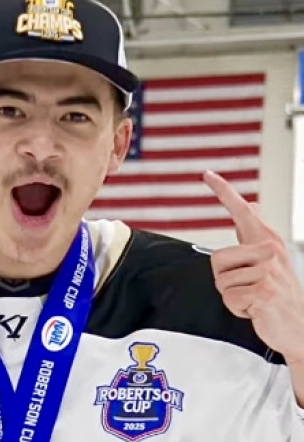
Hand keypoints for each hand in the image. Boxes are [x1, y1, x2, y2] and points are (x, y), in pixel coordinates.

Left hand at [204, 170, 303, 362]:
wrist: (299, 328)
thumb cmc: (277, 295)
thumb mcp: (268, 261)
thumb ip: (255, 234)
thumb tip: (252, 205)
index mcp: (268, 242)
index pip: (243, 212)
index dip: (224, 191)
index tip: (207, 174)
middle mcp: (270, 252)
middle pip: (216, 258)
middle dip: (223, 280)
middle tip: (248, 289)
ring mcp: (268, 271)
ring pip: (221, 281)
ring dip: (232, 297)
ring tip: (254, 300)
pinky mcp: (263, 291)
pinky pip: (229, 299)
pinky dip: (238, 310)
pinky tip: (257, 310)